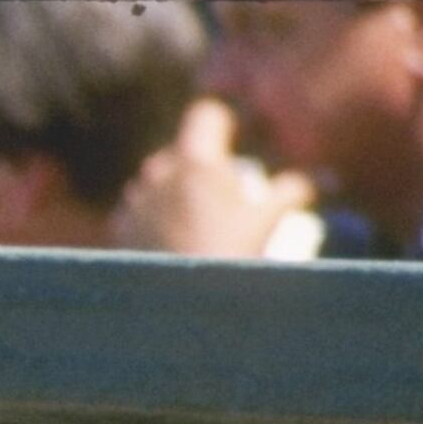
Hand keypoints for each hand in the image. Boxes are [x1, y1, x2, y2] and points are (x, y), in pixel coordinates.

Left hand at [115, 98, 315, 259]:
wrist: (185, 310)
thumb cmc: (231, 258)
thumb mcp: (270, 221)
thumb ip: (290, 190)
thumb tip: (303, 182)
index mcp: (195, 162)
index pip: (206, 113)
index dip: (222, 123)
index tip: (232, 140)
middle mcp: (157, 174)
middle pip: (182, 151)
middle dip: (200, 166)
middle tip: (220, 196)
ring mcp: (134, 201)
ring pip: (156, 181)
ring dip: (173, 192)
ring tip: (196, 223)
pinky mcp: (119, 228)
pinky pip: (138, 211)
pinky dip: (153, 218)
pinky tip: (170, 241)